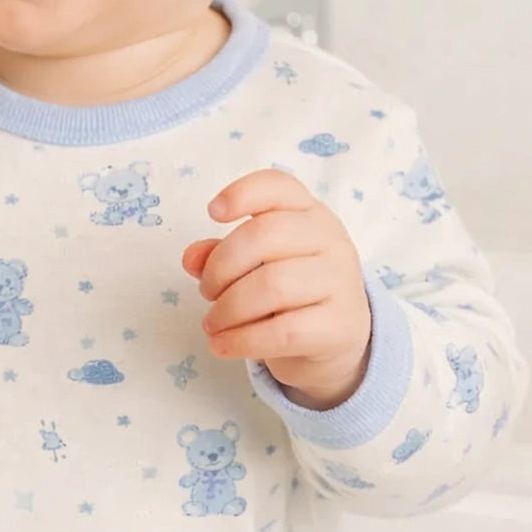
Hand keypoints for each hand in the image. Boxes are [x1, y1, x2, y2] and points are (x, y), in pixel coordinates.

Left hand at [182, 170, 370, 410]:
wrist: (336, 340)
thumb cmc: (288, 289)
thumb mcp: (254, 263)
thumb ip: (220, 253)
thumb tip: (191, 258)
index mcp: (308, 212)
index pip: (279, 186)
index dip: (242, 193)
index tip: (213, 213)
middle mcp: (330, 239)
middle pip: (265, 235)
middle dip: (221, 266)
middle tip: (206, 291)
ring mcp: (341, 282)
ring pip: (272, 286)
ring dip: (228, 309)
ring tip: (212, 323)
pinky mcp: (340, 326)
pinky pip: (283, 332)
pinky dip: (242, 340)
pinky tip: (222, 345)